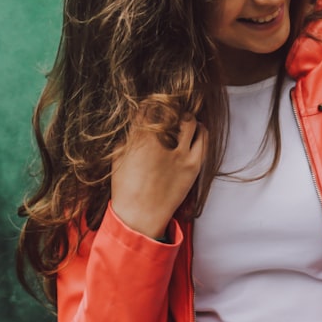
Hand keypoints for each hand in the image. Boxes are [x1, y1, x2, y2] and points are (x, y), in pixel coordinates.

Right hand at [109, 113, 206, 238]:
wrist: (140, 217)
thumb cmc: (125, 188)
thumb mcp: (118, 157)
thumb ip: (130, 136)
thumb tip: (140, 120)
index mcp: (138, 138)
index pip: (149, 107)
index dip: (150, 105)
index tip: (152, 107)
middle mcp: (160, 142)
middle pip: (171, 109)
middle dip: (168, 109)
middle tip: (168, 113)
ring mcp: (179, 153)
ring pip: (188, 120)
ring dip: (184, 117)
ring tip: (180, 121)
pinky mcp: (194, 164)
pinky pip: (203, 137)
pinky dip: (200, 129)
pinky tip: (195, 130)